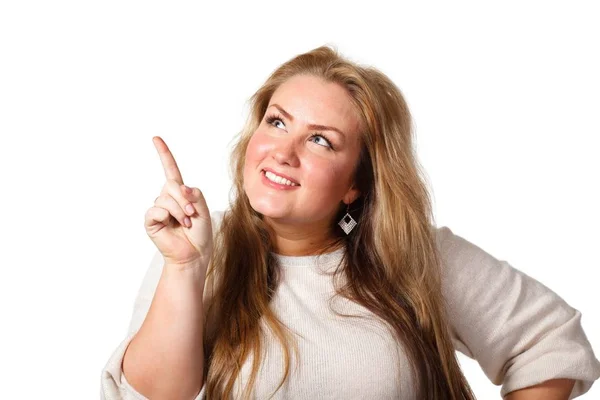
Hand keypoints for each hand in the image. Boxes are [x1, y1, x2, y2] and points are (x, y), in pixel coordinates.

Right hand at [144, 136, 212, 269]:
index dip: (164, 154)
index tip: (155, 138)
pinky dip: (168, 216)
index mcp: (180, 192)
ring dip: (180, 211)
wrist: (195, 254)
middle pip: (172, 184)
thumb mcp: (203, 209)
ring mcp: (158, 208)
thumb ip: (195, 194)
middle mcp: (167, 197)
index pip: (171, 169)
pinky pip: (157, 210)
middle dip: (185, 199)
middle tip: (192, 215)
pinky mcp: (151, 220)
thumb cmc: (200, 233)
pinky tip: (173, 226)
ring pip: (166, 198)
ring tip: (186, 224)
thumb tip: (180, 187)